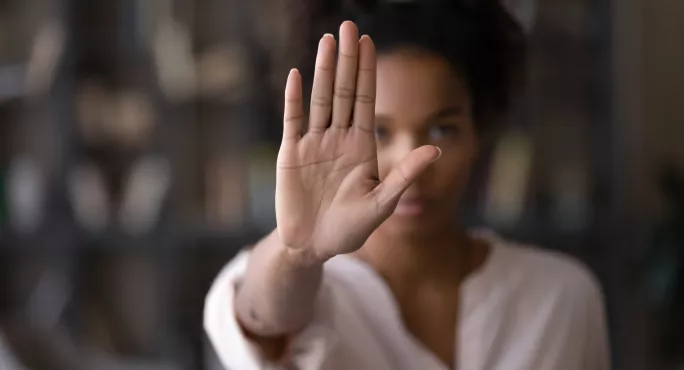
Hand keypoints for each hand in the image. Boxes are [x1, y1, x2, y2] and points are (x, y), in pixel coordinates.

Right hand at [276, 21, 440, 261]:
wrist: (313, 247)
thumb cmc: (350, 229)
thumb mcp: (383, 204)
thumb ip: (405, 175)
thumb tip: (436, 149)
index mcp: (361, 146)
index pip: (366, 101)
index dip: (368, 71)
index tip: (369, 43)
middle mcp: (338, 139)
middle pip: (344, 92)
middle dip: (347, 60)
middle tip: (347, 27)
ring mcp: (313, 145)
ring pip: (320, 100)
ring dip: (323, 71)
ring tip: (327, 41)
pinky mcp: (290, 155)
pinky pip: (292, 121)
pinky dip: (294, 99)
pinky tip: (296, 75)